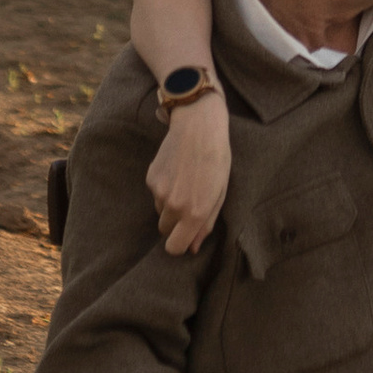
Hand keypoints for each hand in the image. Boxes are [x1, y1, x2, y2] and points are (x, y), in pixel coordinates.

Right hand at [146, 91, 230, 255]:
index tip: (185, 238)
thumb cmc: (217, 158)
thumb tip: (193, 248)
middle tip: (190, 203)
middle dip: (175, 224)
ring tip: (186, 181)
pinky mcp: (151, 178)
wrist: (198, 125)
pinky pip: (155, 193)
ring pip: (160, 211)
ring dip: (170, 204)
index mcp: (195, 212)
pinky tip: (177, 170)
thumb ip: (207, 223)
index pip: (174, 248)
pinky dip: (164, 188)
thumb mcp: (221, 192)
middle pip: (165, 230)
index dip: (179, 245)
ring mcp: (159, 191)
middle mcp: (174, 205)